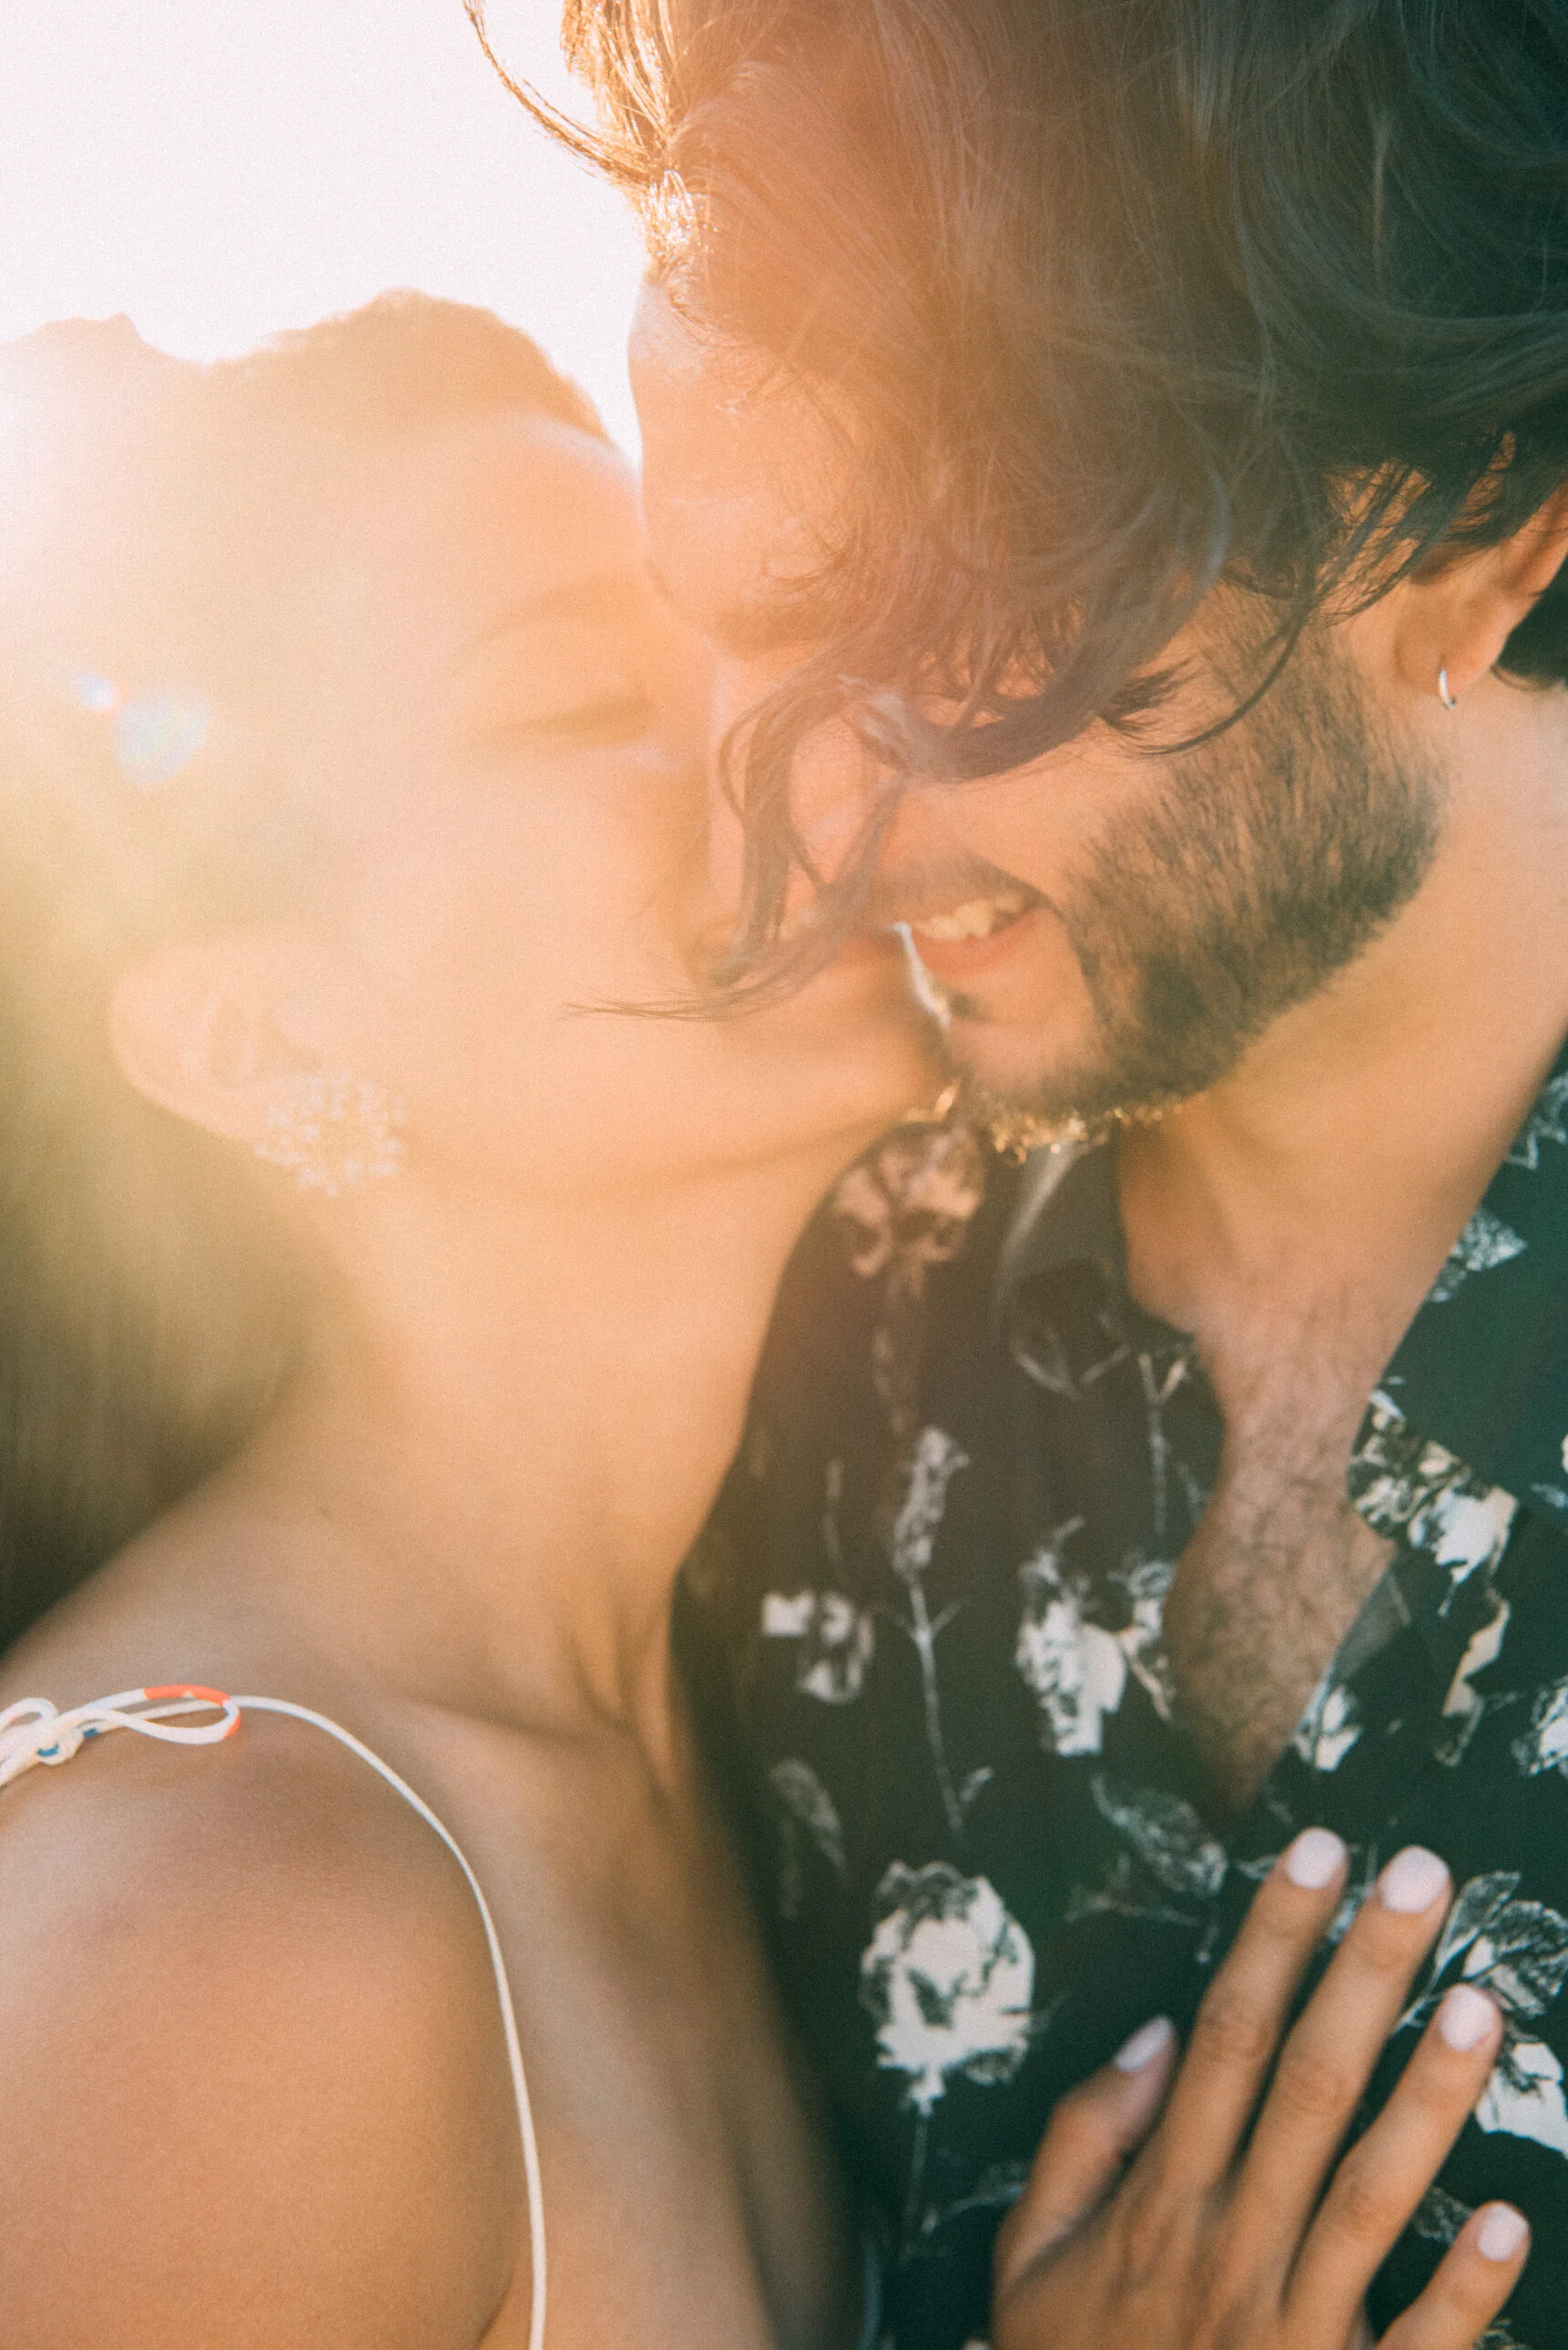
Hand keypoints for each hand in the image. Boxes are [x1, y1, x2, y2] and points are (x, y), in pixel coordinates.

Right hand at [992, 1832, 1528, 2349]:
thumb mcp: (1031, 2256)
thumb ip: (1083, 2137)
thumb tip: (1157, 2033)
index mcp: (1160, 2197)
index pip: (1227, 2034)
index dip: (1273, 1936)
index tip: (1318, 1852)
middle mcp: (1230, 2244)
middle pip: (1306, 2082)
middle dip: (1365, 1972)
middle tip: (1421, 1877)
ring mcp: (1293, 2329)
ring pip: (1370, 2194)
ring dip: (1428, 2100)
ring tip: (1481, 2004)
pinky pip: (1414, 2348)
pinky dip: (1463, 2294)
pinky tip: (1511, 2223)